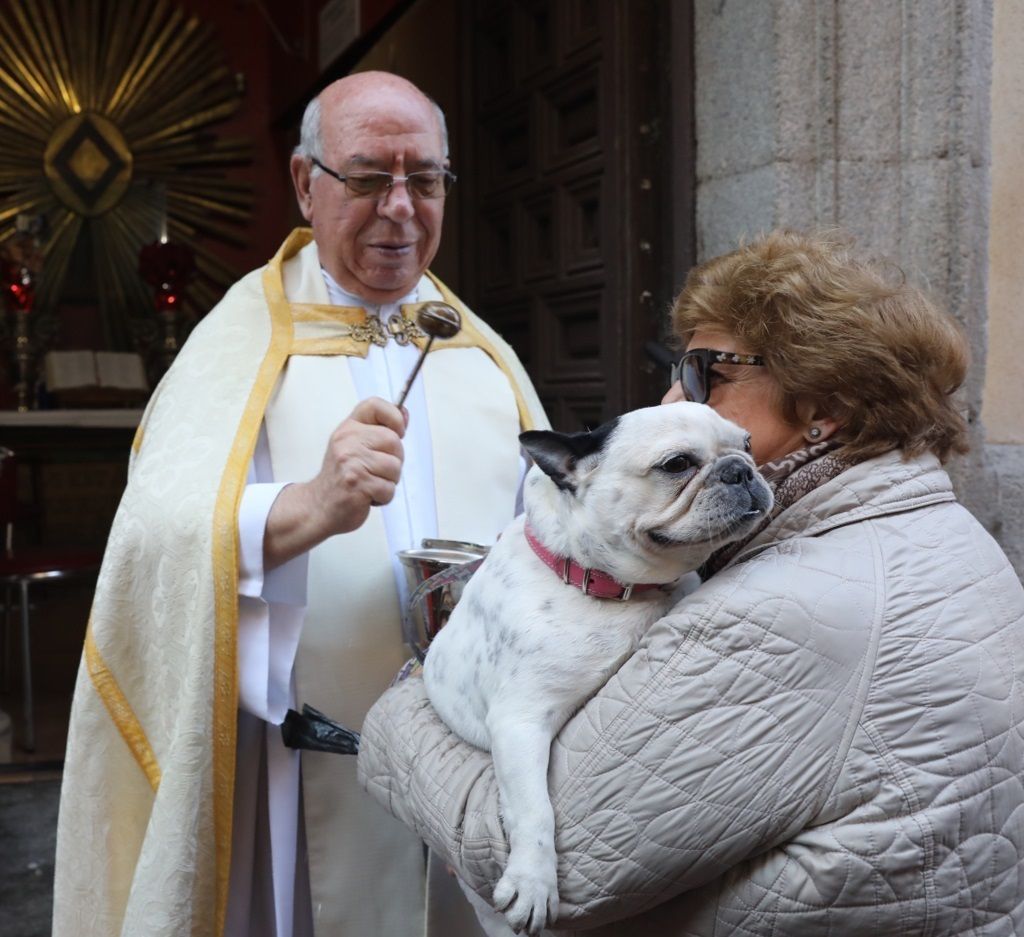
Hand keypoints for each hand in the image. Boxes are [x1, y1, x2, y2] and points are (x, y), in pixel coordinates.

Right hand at [263, 397, 406, 568]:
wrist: (318, 506)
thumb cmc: (342, 476)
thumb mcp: (355, 445)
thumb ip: (380, 429)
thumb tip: (404, 414)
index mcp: (349, 428)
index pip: (375, 405)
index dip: (394, 417)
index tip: (397, 432)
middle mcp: (347, 442)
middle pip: (394, 440)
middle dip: (394, 460)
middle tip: (376, 470)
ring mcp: (351, 462)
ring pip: (395, 467)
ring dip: (388, 481)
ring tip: (370, 483)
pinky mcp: (357, 484)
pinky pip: (389, 488)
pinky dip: (383, 497)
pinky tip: (368, 495)